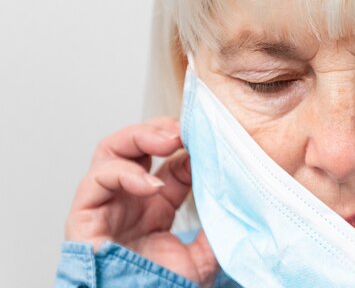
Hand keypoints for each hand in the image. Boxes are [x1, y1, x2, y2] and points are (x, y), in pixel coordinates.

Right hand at [65, 117, 218, 285]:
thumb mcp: (202, 257)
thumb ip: (217, 228)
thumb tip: (239, 200)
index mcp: (156, 206)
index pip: (171, 162)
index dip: (188, 147)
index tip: (208, 141)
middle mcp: (130, 199)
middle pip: (136, 145)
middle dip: (160, 129)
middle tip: (184, 130)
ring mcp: (107, 204)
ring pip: (112, 150)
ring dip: (141, 136)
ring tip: (170, 140)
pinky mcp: (83, 215)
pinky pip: (97, 179)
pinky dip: (124, 172)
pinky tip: (150, 183)